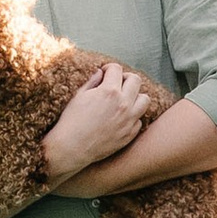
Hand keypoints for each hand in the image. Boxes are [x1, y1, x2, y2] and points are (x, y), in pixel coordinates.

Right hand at [43, 64, 162, 178]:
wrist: (72, 148)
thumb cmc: (72, 121)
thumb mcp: (79, 96)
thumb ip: (92, 81)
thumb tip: (101, 73)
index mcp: (109, 91)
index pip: (117, 69)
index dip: (109, 68)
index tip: (105, 73)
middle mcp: (123, 104)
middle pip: (135, 80)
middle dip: (125, 78)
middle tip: (116, 84)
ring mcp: (129, 120)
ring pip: (144, 100)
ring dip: (135, 96)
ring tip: (123, 100)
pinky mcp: (129, 134)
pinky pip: (139, 120)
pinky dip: (132, 117)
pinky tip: (120, 118)